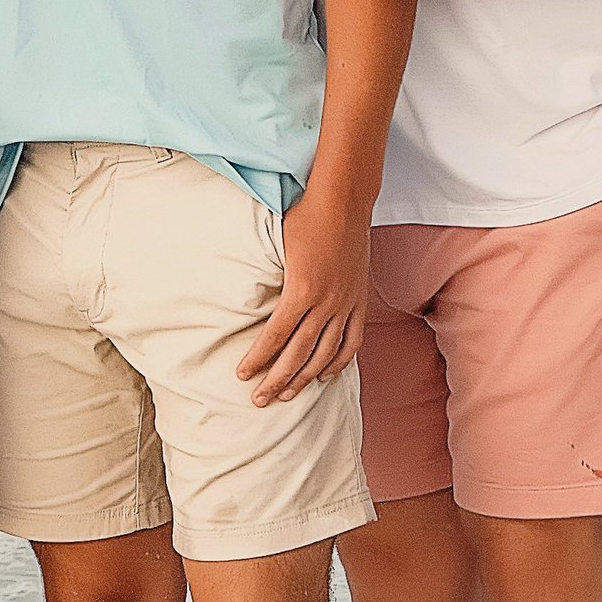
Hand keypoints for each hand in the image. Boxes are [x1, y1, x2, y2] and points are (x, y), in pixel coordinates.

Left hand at [235, 184, 370, 405]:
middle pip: (298, 353)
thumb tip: (244, 298)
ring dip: (305, 378)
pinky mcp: (359, 301)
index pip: (275, 335)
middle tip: (259, 400)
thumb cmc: (304, 217)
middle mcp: (326, 302)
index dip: (258, 358)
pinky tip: (325, 376)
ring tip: (288, 395)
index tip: (242, 375)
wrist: (343, 201)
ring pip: (325, 353)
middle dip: (277, 380)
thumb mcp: (275, 245)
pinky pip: (351, 341)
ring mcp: (346, 303)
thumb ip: (268, 277)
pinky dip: (338, 362)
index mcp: (301, 289)